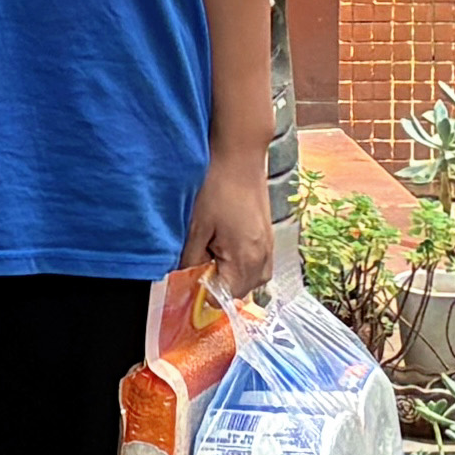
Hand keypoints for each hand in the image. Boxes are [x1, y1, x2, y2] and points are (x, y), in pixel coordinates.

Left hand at [182, 149, 277, 298]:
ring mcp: (268, 247)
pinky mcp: (267, 236)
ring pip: (249, 278)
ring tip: (211, 250)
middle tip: (198, 260)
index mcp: (246, 259)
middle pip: (240, 291)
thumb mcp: (195, 225)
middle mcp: (263, 258)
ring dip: (229, 272)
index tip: (190, 280)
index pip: (226, 297)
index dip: (205, 292)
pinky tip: (222, 242)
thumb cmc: (217, 187)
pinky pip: (255, 263)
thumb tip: (185, 279)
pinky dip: (239, 261)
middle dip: (218, 282)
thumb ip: (189, 259)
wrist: (239, 157)